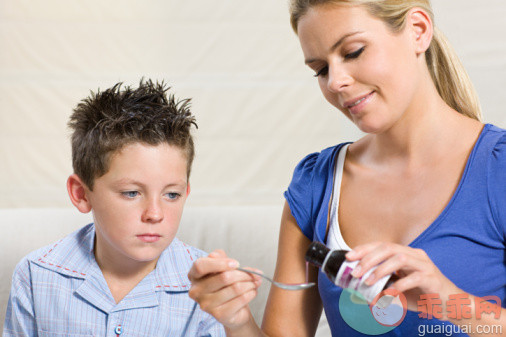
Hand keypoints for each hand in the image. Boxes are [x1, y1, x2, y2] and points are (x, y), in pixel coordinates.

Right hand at [188, 250, 262, 328]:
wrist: (233, 308)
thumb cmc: (225, 283)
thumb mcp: (222, 266)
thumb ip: (222, 258)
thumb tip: (226, 259)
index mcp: (193, 275)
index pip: (201, 266)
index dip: (220, 263)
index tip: (236, 263)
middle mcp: (196, 291)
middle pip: (224, 277)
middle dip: (244, 274)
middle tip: (253, 274)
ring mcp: (206, 305)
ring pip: (235, 288)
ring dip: (250, 284)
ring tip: (254, 282)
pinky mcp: (219, 315)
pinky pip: (241, 300)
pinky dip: (251, 293)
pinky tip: (252, 292)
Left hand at [345, 242, 460, 311]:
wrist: (452, 305)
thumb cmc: (422, 295)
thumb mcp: (397, 290)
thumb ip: (381, 287)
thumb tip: (359, 292)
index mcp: (406, 254)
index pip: (381, 245)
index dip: (364, 249)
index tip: (349, 256)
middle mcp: (415, 255)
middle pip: (388, 248)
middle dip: (368, 259)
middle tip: (356, 272)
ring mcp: (425, 265)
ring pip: (400, 258)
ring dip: (381, 270)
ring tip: (368, 282)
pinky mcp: (433, 279)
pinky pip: (414, 278)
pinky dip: (399, 285)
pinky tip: (389, 293)